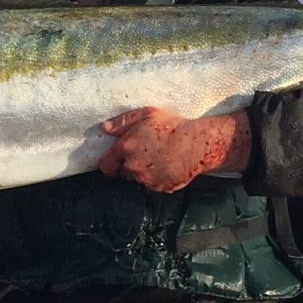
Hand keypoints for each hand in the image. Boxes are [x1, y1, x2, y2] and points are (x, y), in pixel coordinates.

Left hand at [98, 107, 250, 192]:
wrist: (198, 143)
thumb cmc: (173, 126)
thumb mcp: (147, 114)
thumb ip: (122, 122)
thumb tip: (104, 128)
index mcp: (126, 148)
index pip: (106, 165)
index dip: (110, 163)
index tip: (116, 160)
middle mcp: (133, 166)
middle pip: (123, 172)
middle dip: (129, 165)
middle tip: (144, 154)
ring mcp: (147, 179)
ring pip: (139, 179)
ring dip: (144, 172)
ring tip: (159, 158)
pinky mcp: (160, 188)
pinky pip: (154, 185)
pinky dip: (158, 178)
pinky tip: (168, 166)